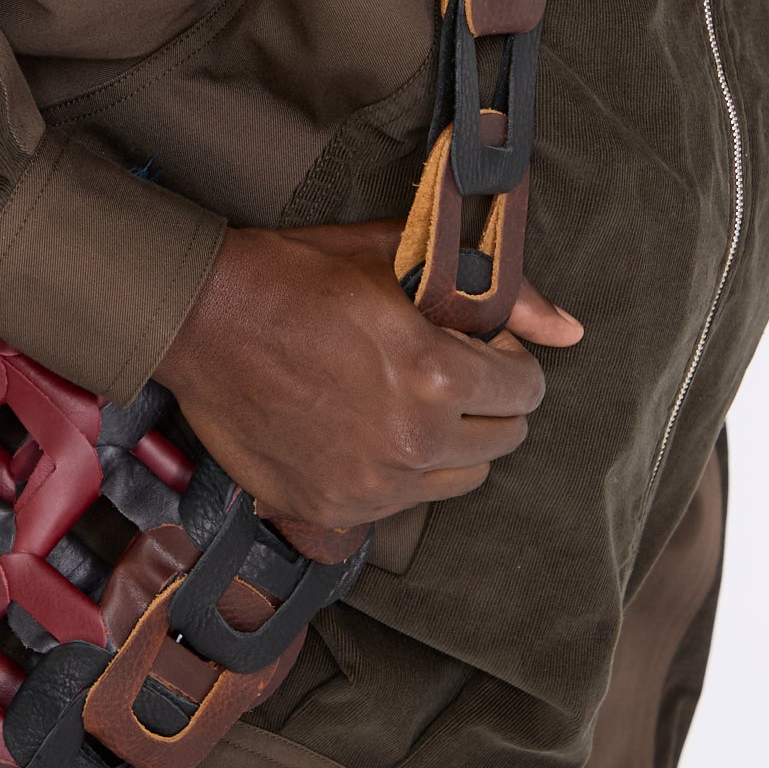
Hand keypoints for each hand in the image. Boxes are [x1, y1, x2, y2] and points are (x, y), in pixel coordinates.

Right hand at [154, 220, 581, 555]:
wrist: (197, 318)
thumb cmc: (296, 277)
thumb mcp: (399, 258)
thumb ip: (500, 293)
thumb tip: (571, 330)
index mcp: (434, 376)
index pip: (527, 390)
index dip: (510, 360)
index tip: (481, 345)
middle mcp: (409, 443)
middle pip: (502, 441)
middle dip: (489, 402)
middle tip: (447, 371)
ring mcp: (367, 486)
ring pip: (457, 480)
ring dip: (449, 443)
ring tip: (406, 401)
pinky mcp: (328, 509)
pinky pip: (396, 504)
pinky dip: (395, 472)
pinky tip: (362, 428)